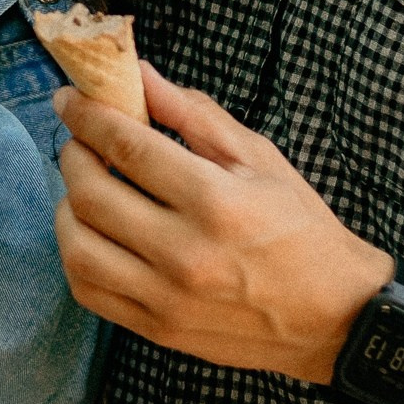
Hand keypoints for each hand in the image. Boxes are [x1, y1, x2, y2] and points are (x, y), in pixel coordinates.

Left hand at [55, 62, 389, 381]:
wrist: (335, 316)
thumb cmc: (300, 228)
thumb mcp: (258, 158)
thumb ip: (194, 113)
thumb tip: (141, 74)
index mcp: (215, 201)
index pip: (126, 147)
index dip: (87, 115)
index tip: (69, 99)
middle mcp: (186, 253)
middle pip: (92, 194)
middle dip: (73, 154)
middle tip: (80, 139)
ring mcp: (167, 298)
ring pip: (78, 247)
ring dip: (67, 206)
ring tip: (84, 187)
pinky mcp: (158, 329)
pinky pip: (89, 291)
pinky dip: (77, 254)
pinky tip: (92, 233)